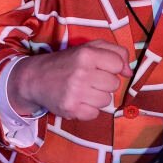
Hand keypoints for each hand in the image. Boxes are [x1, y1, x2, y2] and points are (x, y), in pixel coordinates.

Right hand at [9, 41, 131, 121]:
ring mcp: (76, 92)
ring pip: (106, 101)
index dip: (112, 67)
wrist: (33, 79)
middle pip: (114, 84)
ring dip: (96, 97)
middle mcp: (81, 72)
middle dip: (103, 83)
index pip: (118, 64)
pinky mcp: (71, 109)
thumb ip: (113, 52)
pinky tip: (77, 101)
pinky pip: (95, 114)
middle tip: (87, 80)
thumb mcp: (87, 48)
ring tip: (81, 91)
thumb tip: (129, 72)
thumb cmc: (65, 63)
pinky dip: (88, 110)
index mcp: (86, 54)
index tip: (99, 68)